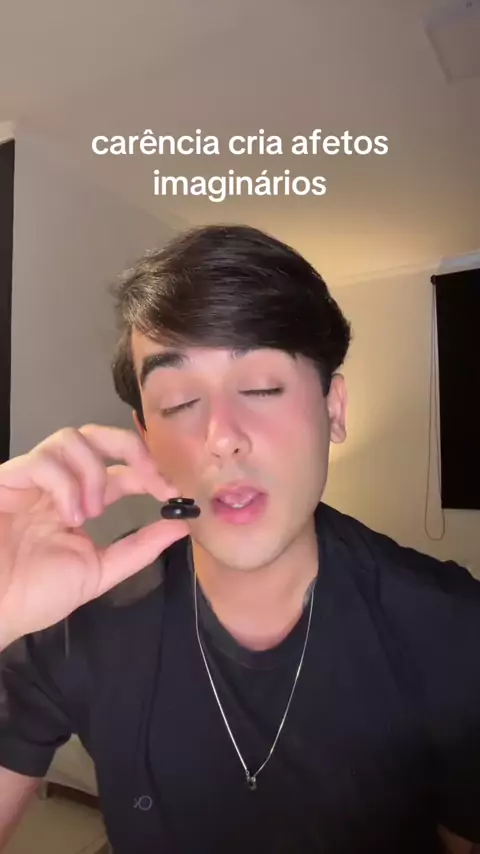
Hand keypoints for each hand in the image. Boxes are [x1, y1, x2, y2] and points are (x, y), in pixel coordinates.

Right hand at [0, 424, 188, 646]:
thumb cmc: (34, 595)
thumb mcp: (98, 572)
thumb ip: (139, 548)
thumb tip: (182, 526)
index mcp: (80, 502)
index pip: (120, 469)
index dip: (149, 471)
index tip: (173, 491)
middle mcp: (58, 484)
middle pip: (97, 436)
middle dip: (130, 448)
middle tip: (150, 477)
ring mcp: (31, 480)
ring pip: (70, 438)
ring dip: (92, 472)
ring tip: (91, 512)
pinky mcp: (7, 480)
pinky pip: (42, 460)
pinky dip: (65, 484)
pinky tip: (68, 516)